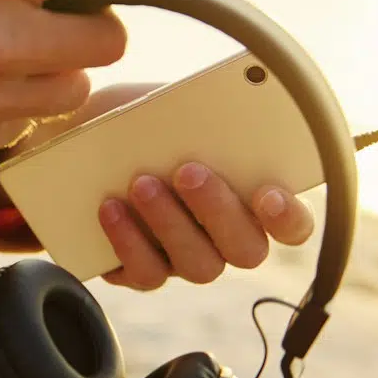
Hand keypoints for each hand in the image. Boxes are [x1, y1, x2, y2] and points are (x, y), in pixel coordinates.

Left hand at [14, 82, 317, 290]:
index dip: (288, 218)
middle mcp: (228, 239)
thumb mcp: (174, 108)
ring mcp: (189, 259)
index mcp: (252, 198)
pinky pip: (147, 274)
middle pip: (246, 249)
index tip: (268, 193)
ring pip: (199, 266)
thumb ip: (205, 115)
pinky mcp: (144, 271)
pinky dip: (128, 241)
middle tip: (188, 171)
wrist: (85, 142)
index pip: (292, 226)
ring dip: (170, 223)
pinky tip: (110, 208)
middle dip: (218, 210)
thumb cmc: (146, 123)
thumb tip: (221, 103)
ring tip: (140, 184)